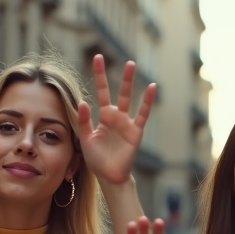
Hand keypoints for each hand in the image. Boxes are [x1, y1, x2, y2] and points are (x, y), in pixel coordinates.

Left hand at [77, 55, 155, 185]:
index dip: (100, 75)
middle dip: (122, 76)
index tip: (98, 57)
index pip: (102, 91)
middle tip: (126, 59)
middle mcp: (116, 116)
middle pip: (119, 91)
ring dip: (130, 82)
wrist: (108, 175)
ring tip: (132, 65)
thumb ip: (83, 120)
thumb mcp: (85, 137)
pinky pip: (142, 114)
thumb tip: (83, 101)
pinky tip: (151, 87)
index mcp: (103, 116)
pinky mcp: (135, 131)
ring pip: (129, 98)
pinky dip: (146, 101)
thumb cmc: (96, 158)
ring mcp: (127, 122)